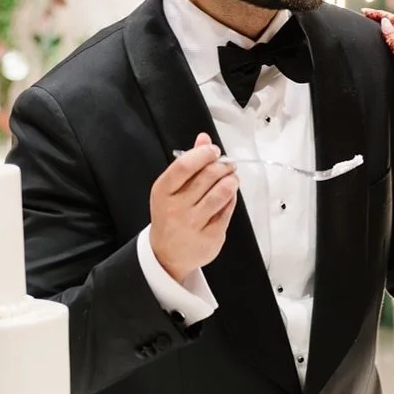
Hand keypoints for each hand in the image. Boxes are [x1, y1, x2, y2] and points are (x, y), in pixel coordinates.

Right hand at [150, 133, 238, 283]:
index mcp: (163, 192)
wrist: (167, 254)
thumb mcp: (172, 189)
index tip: (214, 151)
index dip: (203, 154)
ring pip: (221, 193)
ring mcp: (193, 224)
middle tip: (228, 165)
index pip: (184, 166)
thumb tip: (204, 138)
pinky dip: (231, 199)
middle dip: (223, 166)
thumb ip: (188, 162)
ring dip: (231, 181)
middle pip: (207, 177)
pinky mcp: (210, 237)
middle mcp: (175, 208)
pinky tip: (229, 196)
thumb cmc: (170, 215)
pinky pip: (227, 211)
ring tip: (231, 178)